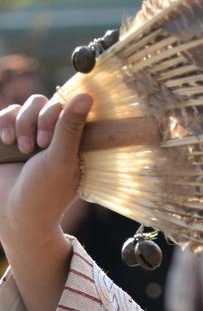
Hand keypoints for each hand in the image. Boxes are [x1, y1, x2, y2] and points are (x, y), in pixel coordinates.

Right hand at [0, 92, 92, 252]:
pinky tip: (6, 141)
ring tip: (20, 148)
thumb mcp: (60, 160)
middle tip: (34, 147)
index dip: (55, 117)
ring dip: (20, 123)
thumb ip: (70, 127)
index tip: (47, 143)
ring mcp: (31, 135)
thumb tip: (87, 95)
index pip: (68, 109)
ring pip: (25, 106)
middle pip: (45, 103)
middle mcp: (54, 137)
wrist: (14, 214)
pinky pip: (8, 112)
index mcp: (73, 143)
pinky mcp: (10, 136)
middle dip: (36, 121)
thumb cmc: (44, 193)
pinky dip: (5, 123)